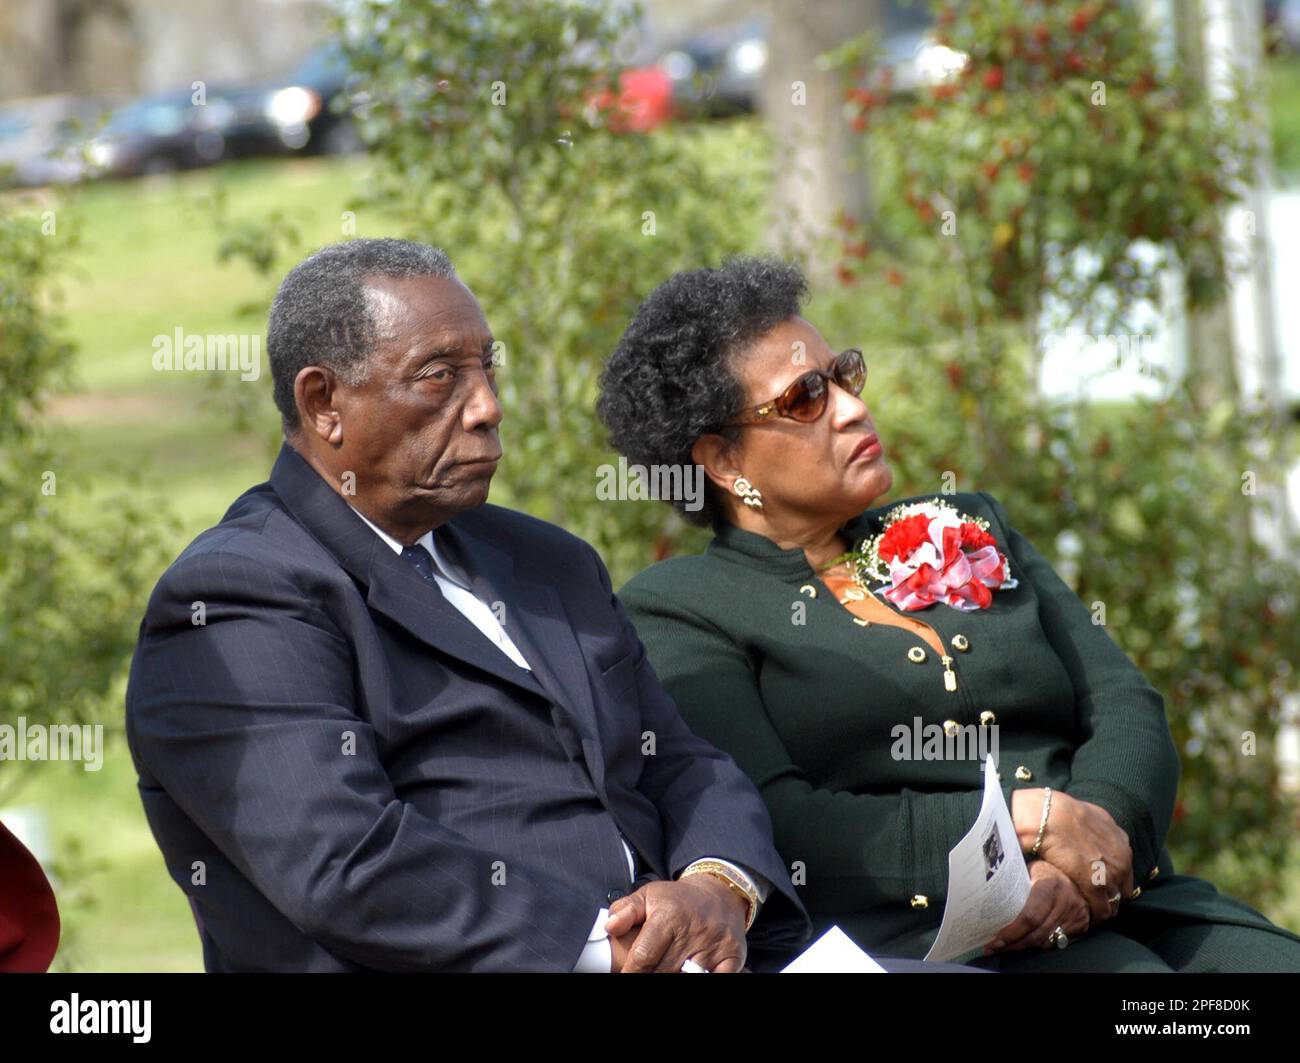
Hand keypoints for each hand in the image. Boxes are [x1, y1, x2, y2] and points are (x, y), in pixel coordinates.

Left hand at [603, 876, 747, 972]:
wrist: (720, 893)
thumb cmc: (678, 900)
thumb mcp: (649, 895)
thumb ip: (626, 910)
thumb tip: (609, 926)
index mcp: (669, 916)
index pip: (644, 955)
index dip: (631, 971)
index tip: (626, 974)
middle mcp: (693, 931)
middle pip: (663, 971)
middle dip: (651, 975)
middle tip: (647, 971)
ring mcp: (714, 946)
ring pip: (687, 978)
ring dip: (674, 976)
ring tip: (666, 970)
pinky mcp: (732, 956)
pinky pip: (717, 979)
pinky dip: (705, 979)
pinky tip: (689, 972)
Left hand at [985, 858, 1089, 953]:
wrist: (1078, 876)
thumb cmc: (1045, 871)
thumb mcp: (1030, 868)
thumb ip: (1013, 876)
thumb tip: (985, 879)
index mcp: (1048, 885)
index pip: (1029, 916)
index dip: (1012, 932)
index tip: (995, 940)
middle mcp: (1064, 902)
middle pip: (1036, 934)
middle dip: (1013, 944)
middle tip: (993, 948)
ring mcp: (1074, 916)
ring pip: (1045, 942)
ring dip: (1023, 947)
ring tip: (1004, 948)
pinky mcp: (1080, 926)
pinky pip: (1056, 943)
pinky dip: (1038, 945)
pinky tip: (1023, 944)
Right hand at [1012, 788, 1133, 923]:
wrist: (1048, 816)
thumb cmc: (1058, 811)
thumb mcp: (1086, 815)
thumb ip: (1095, 828)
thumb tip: (1086, 832)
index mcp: (1120, 840)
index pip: (1123, 869)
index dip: (1110, 877)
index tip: (1097, 882)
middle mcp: (1121, 857)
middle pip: (1123, 887)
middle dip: (1109, 893)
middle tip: (1091, 898)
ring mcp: (1111, 872)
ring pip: (1114, 901)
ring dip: (1101, 905)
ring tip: (1085, 909)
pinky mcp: (1096, 886)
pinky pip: (1102, 910)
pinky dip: (1094, 915)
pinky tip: (1082, 915)